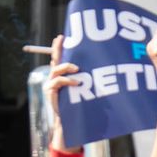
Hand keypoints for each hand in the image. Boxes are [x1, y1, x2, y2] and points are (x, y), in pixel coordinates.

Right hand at [45, 34, 80, 150]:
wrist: (72, 121)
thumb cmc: (81, 103)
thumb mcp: (86, 88)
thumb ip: (89, 78)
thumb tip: (106, 66)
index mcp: (62, 73)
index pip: (60, 56)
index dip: (59, 46)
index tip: (62, 36)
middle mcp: (55, 76)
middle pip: (55, 58)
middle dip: (58, 48)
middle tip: (62, 39)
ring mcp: (51, 83)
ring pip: (57, 69)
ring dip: (67, 67)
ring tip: (77, 69)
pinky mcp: (50, 91)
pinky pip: (58, 81)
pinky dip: (68, 81)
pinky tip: (77, 83)